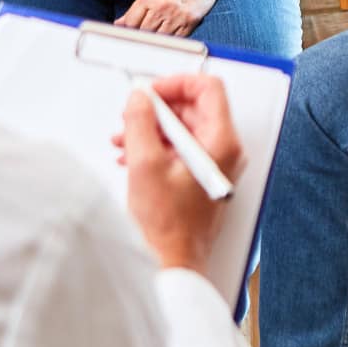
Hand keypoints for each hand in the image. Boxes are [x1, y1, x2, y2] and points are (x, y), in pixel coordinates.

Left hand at [114, 0, 224, 35]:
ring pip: (158, 38)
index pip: (130, 22)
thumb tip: (121, 23)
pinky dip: (170, 39)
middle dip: (139, 35)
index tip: (126, 32)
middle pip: (143, 32)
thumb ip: (136, 7)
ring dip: (154, 38)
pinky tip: (168, 35)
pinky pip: (175, 39)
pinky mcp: (189, 23)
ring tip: (154, 36)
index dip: (126, 29)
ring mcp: (175, 17)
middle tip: (138, 36)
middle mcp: (160, 8)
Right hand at [119, 75, 244, 272]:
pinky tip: (131, 156)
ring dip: (151, 129)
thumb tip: (140, 99)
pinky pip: (180, 149)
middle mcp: (223, 152)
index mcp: (221, 143)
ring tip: (124, 139)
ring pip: (183, 129)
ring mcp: (213, 166)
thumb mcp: (145, 164)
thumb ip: (141, 122)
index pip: (208, 88)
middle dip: (158, 109)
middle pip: (193, 108)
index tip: (151, 91)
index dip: (176, 83)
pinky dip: (155, 146)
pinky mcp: (200, 178)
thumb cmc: (168, 227)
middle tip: (132, 114)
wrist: (171, 263)